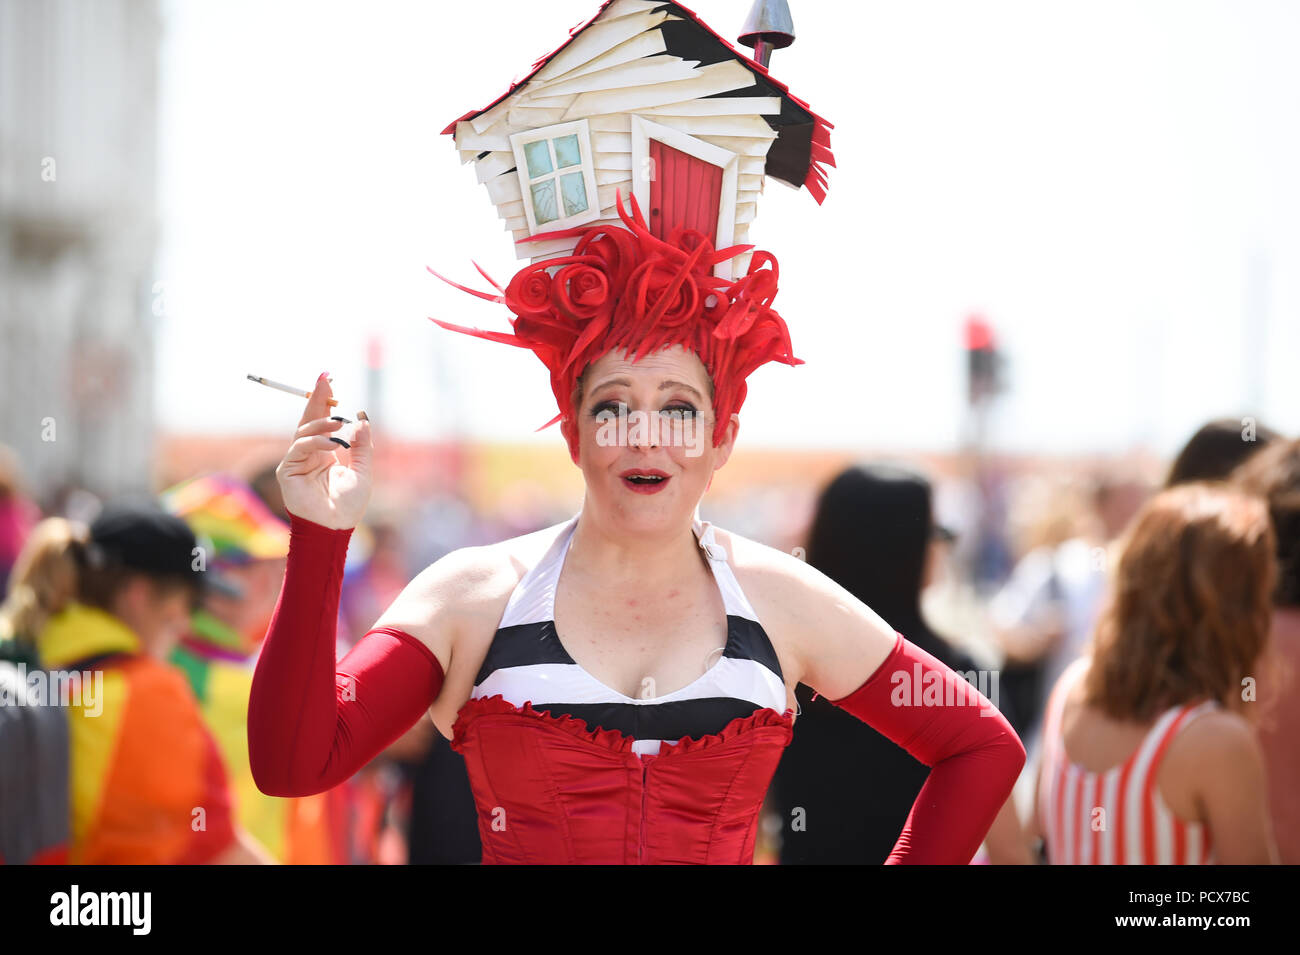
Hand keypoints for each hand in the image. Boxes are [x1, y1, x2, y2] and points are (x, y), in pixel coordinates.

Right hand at [275, 373, 372, 529]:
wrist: (335, 528)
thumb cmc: (349, 506)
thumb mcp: (362, 471)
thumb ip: (362, 446)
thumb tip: (362, 419)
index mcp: (326, 453)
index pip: (324, 421)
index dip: (325, 401)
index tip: (329, 380)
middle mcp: (310, 454)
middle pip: (310, 419)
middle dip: (317, 398)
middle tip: (325, 379)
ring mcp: (297, 462)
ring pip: (304, 431)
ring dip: (322, 423)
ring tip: (340, 422)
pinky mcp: (287, 470)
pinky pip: (299, 448)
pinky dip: (317, 442)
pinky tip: (334, 444)